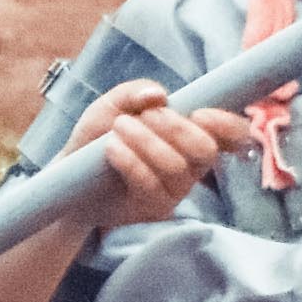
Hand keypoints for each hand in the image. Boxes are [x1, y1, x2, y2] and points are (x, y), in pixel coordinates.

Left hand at [74, 75, 255, 219]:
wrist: (69, 173)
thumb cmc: (99, 136)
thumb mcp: (112, 105)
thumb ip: (134, 93)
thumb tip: (159, 95)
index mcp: (191, 136)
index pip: (231, 135)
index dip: (227, 125)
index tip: (200, 113)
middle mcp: (191, 166)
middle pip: (205, 151)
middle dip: (175, 128)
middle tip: (145, 116)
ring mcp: (174, 190)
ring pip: (176, 167)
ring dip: (146, 140)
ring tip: (119, 128)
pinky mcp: (153, 208)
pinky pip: (151, 185)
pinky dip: (131, 161)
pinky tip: (111, 148)